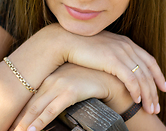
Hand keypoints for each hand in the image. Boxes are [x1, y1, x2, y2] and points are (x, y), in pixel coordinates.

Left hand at [11, 63, 132, 130]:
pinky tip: (32, 130)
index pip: (31, 98)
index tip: (15, 125)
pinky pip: (51, 110)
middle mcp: (52, 79)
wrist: (112, 78)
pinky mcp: (70, 91)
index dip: (21, 114)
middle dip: (20, 121)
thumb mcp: (73, 82)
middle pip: (30, 104)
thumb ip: (61, 89)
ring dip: (25, 125)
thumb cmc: (94, 81)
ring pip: (37, 108)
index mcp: (52, 77)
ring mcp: (61, 84)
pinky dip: (40, 121)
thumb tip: (51, 104)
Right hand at [61, 29, 165, 114]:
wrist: (66, 40)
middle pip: (149, 72)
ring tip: (150, 109)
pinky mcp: (113, 60)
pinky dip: (135, 90)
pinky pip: (130, 78)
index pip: (149, 61)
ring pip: (142, 77)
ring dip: (148, 95)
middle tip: (157, 107)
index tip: (164, 88)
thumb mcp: (104, 50)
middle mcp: (128, 47)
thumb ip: (115, 57)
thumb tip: (119, 69)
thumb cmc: (82, 47)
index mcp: (127, 43)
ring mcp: (121, 53)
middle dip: (155, 91)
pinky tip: (136, 101)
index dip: (158, 75)